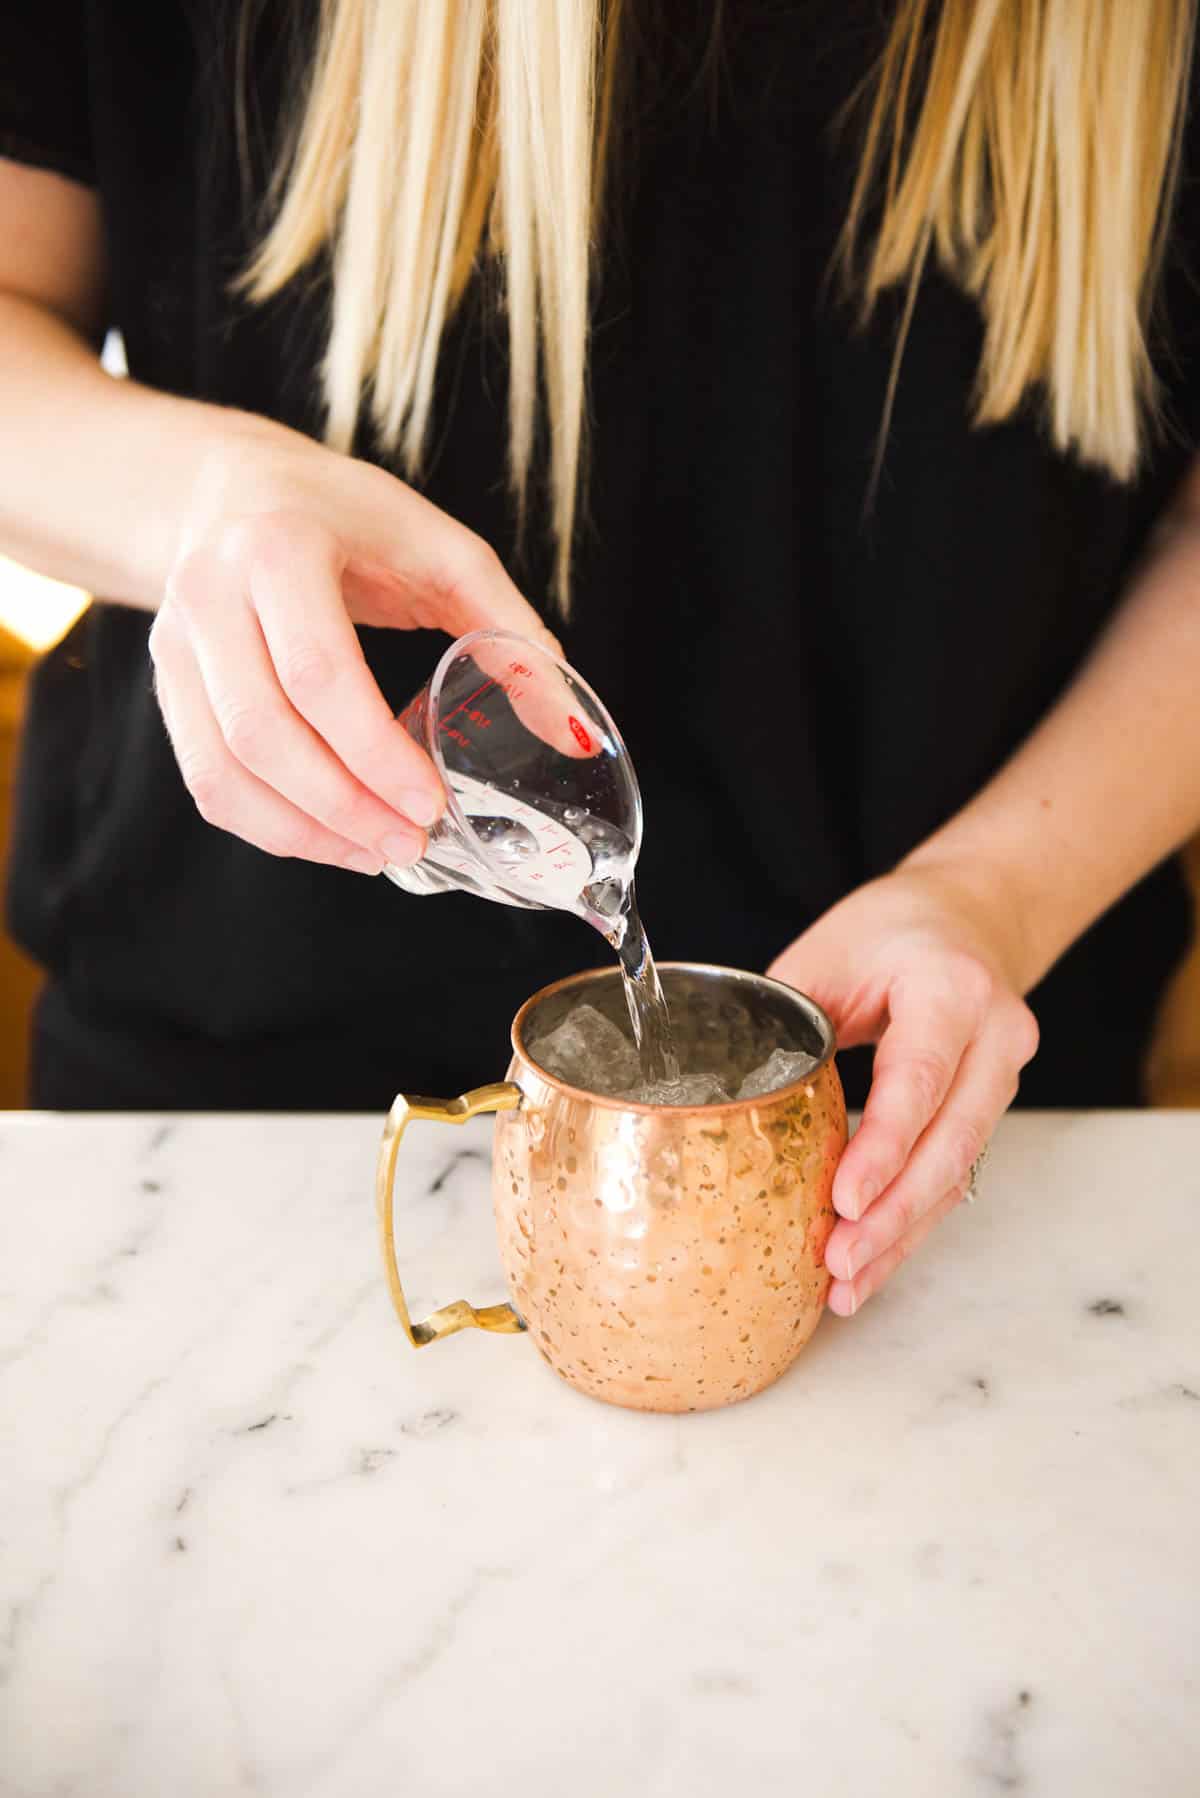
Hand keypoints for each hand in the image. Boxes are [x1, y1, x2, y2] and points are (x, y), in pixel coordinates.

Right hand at [149, 416, 559, 872]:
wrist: (229, 486)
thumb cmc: (347, 515)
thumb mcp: (440, 546)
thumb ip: (508, 629)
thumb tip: (571, 730)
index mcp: (281, 549)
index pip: (318, 674)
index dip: (373, 755)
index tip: (429, 804)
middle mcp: (212, 595)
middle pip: (263, 732)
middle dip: (342, 807)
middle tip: (410, 844)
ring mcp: (177, 642)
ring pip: (224, 768)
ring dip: (303, 830)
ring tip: (374, 854)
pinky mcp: (166, 683)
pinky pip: (205, 778)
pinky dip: (265, 826)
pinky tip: (327, 839)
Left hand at [768, 860, 1039, 1316]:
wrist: (969, 916)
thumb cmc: (889, 931)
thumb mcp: (827, 954)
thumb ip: (789, 1023)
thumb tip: (728, 1098)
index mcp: (951, 989)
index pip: (920, 1078)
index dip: (885, 1146)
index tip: (843, 1199)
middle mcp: (996, 1037)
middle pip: (951, 1142)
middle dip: (894, 1214)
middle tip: (838, 1264)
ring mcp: (1003, 1077)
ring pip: (958, 1171)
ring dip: (903, 1234)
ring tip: (846, 1285)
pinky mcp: (989, 1109)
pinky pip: (954, 1174)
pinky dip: (912, 1222)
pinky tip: (872, 1264)